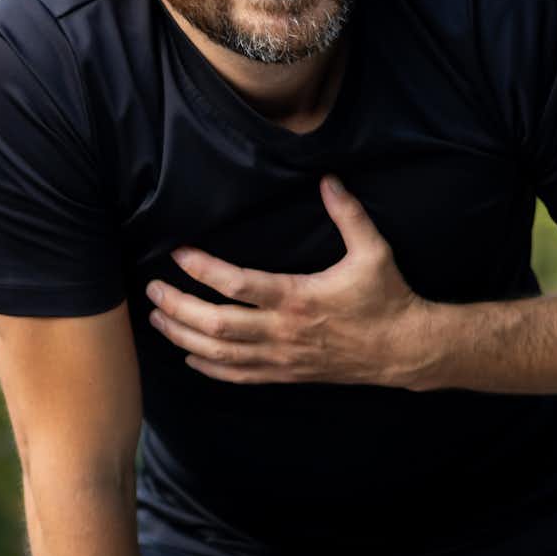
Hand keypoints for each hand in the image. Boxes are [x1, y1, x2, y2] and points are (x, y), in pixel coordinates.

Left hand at [144, 174, 434, 388]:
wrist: (405, 350)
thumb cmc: (388, 298)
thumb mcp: (373, 251)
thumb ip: (348, 214)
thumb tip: (328, 179)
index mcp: (298, 298)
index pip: (237, 285)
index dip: (202, 270)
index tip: (177, 254)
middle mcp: (283, 332)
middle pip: (216, 325)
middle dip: (178, 307)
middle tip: (151, 290)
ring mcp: (282, 358)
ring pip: (220, 354)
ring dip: (183, 337)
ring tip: (156, 320)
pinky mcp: (287, 374)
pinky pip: (240, 376)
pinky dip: (210, 368)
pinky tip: (189, 357)